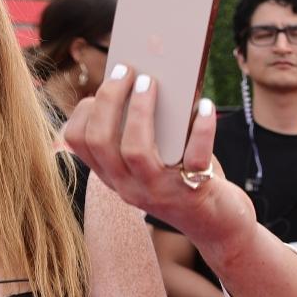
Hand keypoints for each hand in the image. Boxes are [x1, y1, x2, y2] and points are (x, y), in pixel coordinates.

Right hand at [63, 64, 249, 243]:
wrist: (218, 225)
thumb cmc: (185, 179)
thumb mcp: (156, 159)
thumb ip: (149, 130)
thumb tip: (150, 80)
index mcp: (113, 175)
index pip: (79, 142)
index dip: (85, 110)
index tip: (103, 86)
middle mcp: (128, 186)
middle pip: (101, 140)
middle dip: (110, 99)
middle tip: (127, 71)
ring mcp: (158, 193)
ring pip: (135, 150)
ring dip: (141, 111)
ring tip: (152, 83)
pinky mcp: (193, 193)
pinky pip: (195, 157)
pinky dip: (202, 129)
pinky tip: (206, 107)